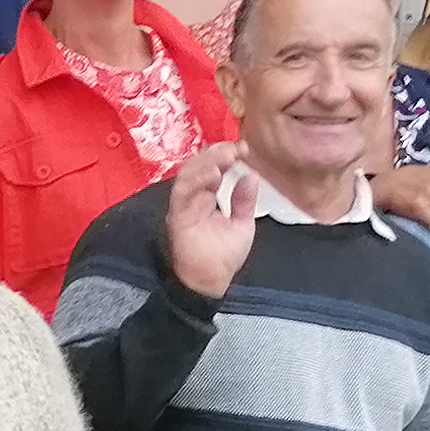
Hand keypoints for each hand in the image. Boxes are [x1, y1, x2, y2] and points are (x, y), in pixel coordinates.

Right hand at [159, 144, 264, 301]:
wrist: (210, 282)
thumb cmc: (223, 256)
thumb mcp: (242, 223)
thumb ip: (244, 200)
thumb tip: (251, 176)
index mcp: (205, 197)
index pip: (211, 168)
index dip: (225, 155)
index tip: (244, 148)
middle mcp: (192, 198)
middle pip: (197, 166)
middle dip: (216, 153)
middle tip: (236, 148)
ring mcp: (183, 206)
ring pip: (187, 175)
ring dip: (206, 162)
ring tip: (226, 156)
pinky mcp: (178, 217)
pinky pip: (182, 193)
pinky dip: (196, 181)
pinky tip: (213, 174)